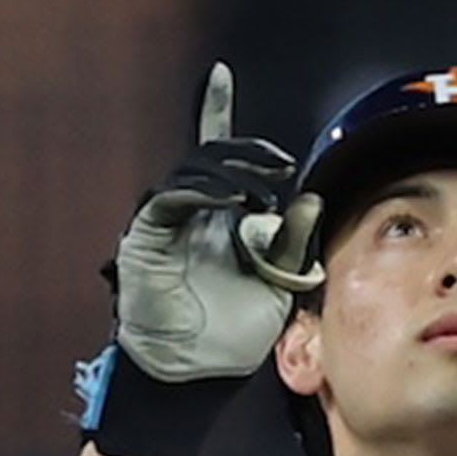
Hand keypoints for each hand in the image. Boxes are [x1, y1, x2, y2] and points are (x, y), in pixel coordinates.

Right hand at [80, 61, 321, 455]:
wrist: (197, 378)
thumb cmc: (235, 335)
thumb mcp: (280, 285)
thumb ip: (294, 245)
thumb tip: (310, 199)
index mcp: (221, 220)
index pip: (221, 161)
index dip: (219, 117)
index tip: (223, 77)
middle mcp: (191, 215)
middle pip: (210, 159)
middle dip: (244, 152)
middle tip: (277, 161)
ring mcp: (165, 225)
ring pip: (191, 174)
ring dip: (227, 171)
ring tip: (259, 182)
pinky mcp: (145, 241)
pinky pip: (168, 202)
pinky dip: (198, 193)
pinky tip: (227, 198)